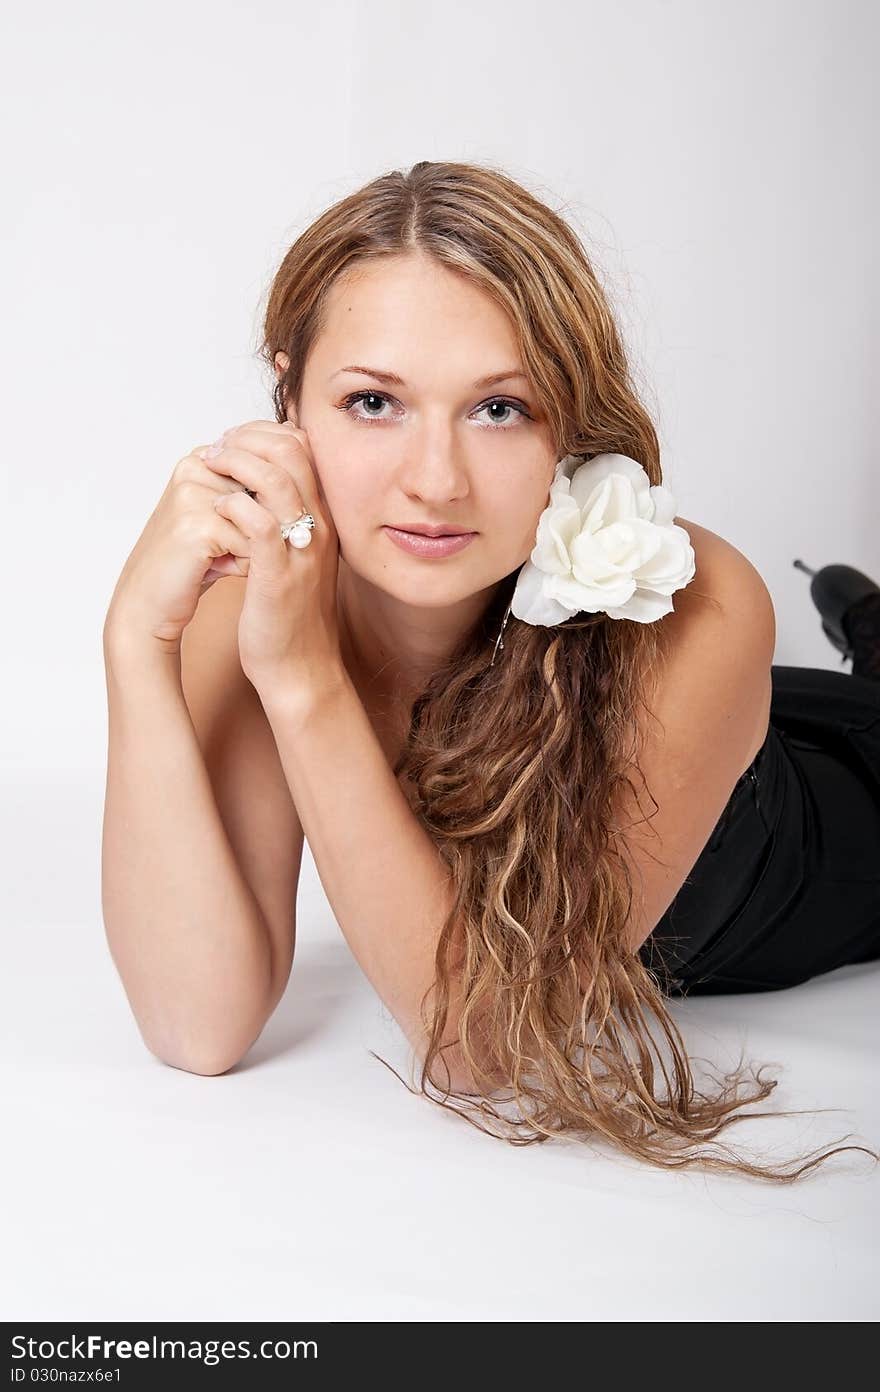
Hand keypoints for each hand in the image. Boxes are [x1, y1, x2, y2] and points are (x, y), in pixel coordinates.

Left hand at [200, 418, 342, 696]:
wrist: (299, 668)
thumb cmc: (288, 614)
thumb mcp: (294, 558)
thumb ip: (284, 521)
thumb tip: (254, 488)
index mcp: (323, 519)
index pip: (303, 450)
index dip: (264, 434)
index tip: (232, 440)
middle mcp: (319, 528)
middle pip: (293, 452)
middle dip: (247, 440)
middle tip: (216, 448)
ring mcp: (301, 549)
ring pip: (277, 480)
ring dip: (236, 464)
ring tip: (209, 467)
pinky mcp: (278, 574)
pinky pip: (259, 523)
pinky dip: (234, 505)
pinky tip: (216, 507)